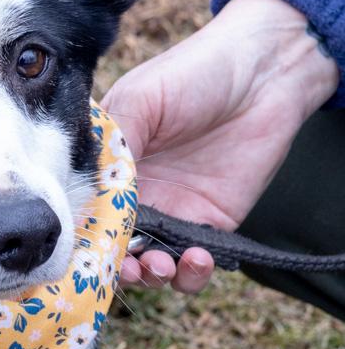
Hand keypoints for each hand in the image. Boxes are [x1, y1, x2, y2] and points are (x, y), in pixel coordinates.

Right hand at [103, 0, 338, 292]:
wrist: (264, 74)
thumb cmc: (193, 73)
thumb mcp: (140, 98)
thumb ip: (113, 144)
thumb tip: (87, 192)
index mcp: (107, 163)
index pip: (85, 208)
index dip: (82, 232)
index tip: (82, 247)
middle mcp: (134, 192)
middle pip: (112, 243)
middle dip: (113, 264)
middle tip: (123, 266)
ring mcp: (171, 211)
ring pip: (148, 262)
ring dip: (148, 274)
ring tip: (157, 265)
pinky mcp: (209, 224)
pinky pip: (191, 263)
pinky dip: (188, 273)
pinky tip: (194, 258)